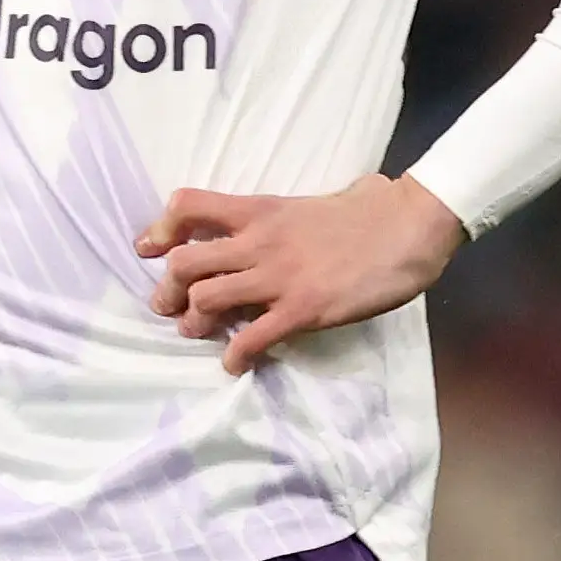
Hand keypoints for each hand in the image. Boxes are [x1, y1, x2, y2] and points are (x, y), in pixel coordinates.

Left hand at [138, 175, 465, 374]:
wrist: (410, 225)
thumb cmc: (375, 207)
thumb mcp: (323, 197)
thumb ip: (302, 208)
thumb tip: (322, 204)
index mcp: (261, 210)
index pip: (188, 206)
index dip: (160, 229)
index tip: (149, 248)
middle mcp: (258, 242)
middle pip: (184, 263)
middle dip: (168, 289)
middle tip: (170, 306)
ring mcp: (278, 277)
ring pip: (206, 299)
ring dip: (194, 323)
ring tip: (200, 333)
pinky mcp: (301, 310)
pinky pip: (252, 338)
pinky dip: (235, 356)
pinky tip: (237, 363)